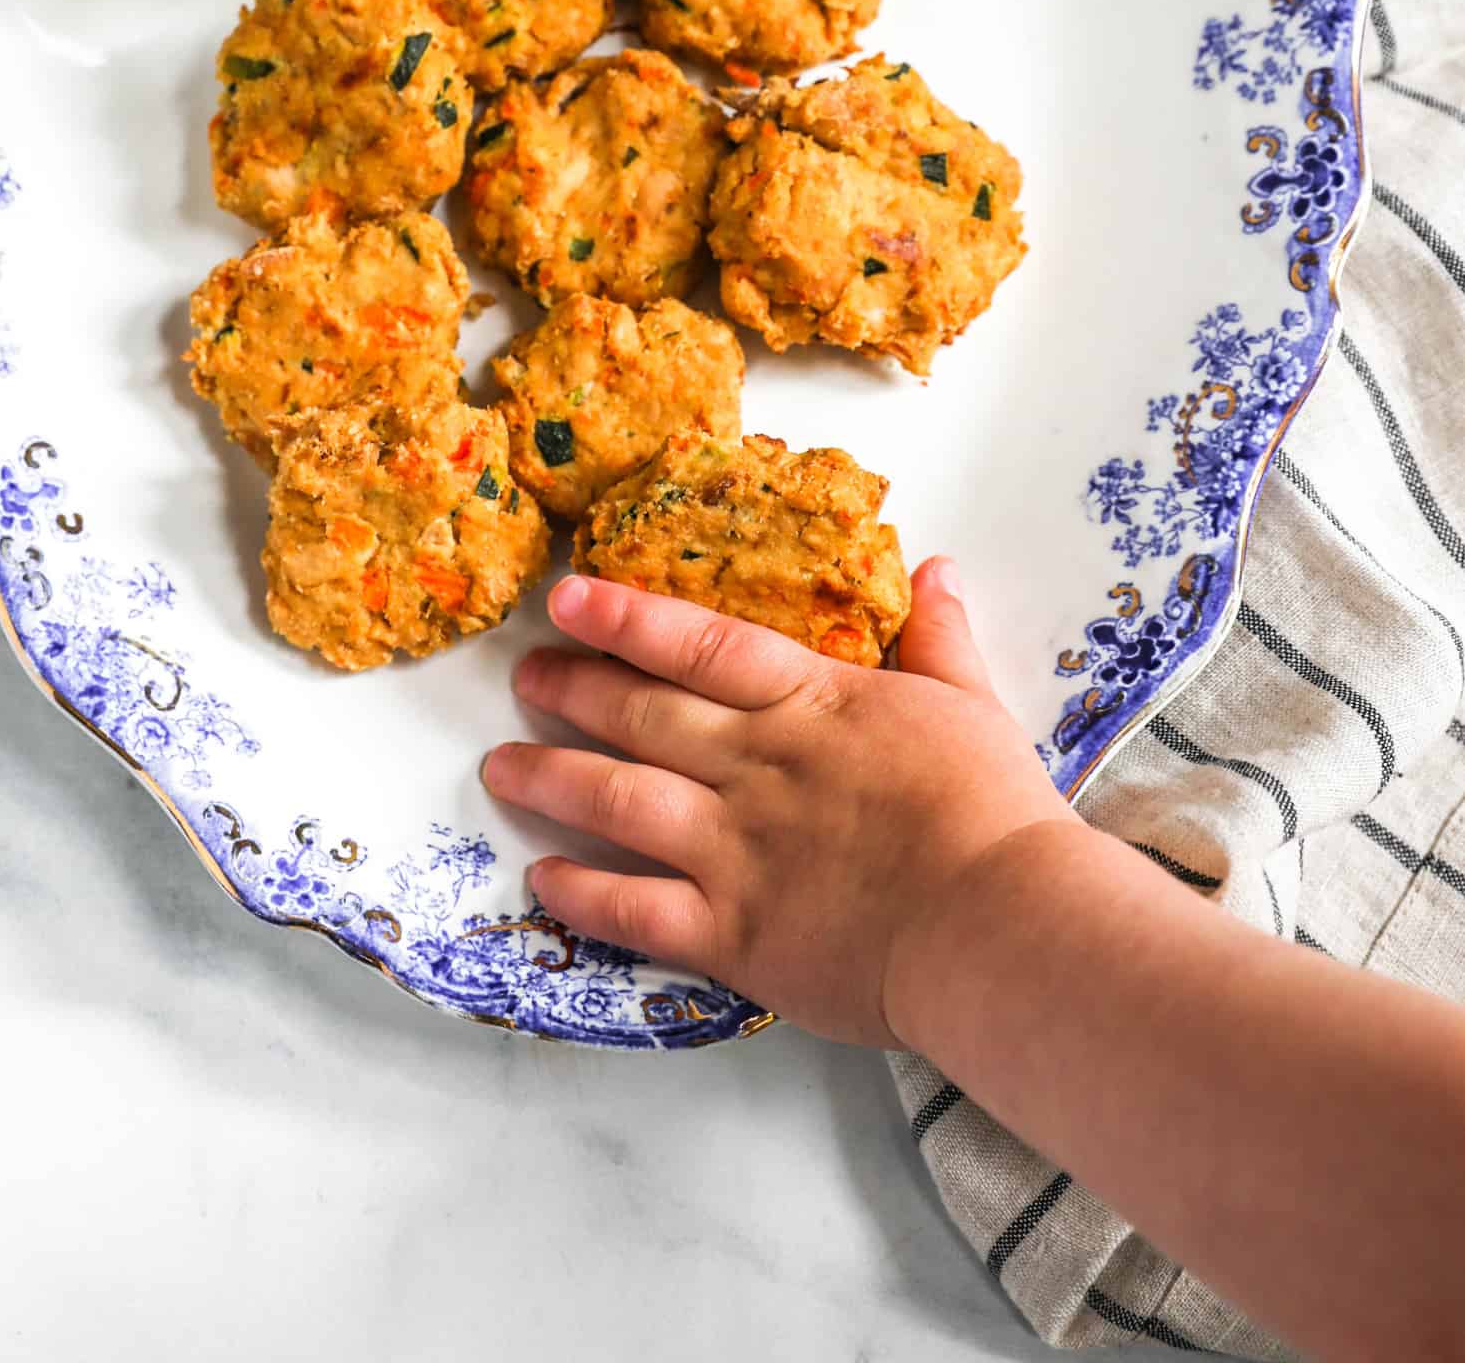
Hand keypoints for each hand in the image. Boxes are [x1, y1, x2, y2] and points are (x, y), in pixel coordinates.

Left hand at [482, 559, 1080, 1045]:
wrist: (1001, 927)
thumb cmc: (994, 816)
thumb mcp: (971, 706)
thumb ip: (940, 638)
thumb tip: (935, 569)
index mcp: (812, 706)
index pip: (702, 647)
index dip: (628, 619)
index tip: (568, 598)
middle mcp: (756, 767)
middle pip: (643, 716)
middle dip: (573, 689)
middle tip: (524, 674)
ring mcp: (736, 850)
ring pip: (620, 800)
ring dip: (554, 778)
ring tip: (501, 764)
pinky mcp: (735, 934)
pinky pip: (636, 909)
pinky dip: (583, 894)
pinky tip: (543, 878)